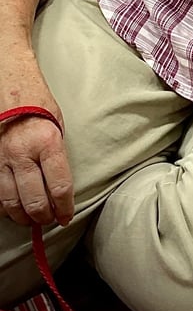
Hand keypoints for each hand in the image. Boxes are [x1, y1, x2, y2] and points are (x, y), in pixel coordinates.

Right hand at [0, 100, 73, 227]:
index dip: (64, 208)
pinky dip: (6, 206)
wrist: (12, 90)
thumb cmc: (39, 106)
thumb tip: (59, 188)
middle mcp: (23, 153)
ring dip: (24, 216)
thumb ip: (57, 157)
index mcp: (48, 143)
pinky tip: (14, 208)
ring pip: (11, 202)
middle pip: (35, 200)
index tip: (66, 216)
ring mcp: (2, 159)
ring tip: (33, 219)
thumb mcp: (58, 127)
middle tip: (51, 220)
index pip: (59, 186)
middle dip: (45, 216)